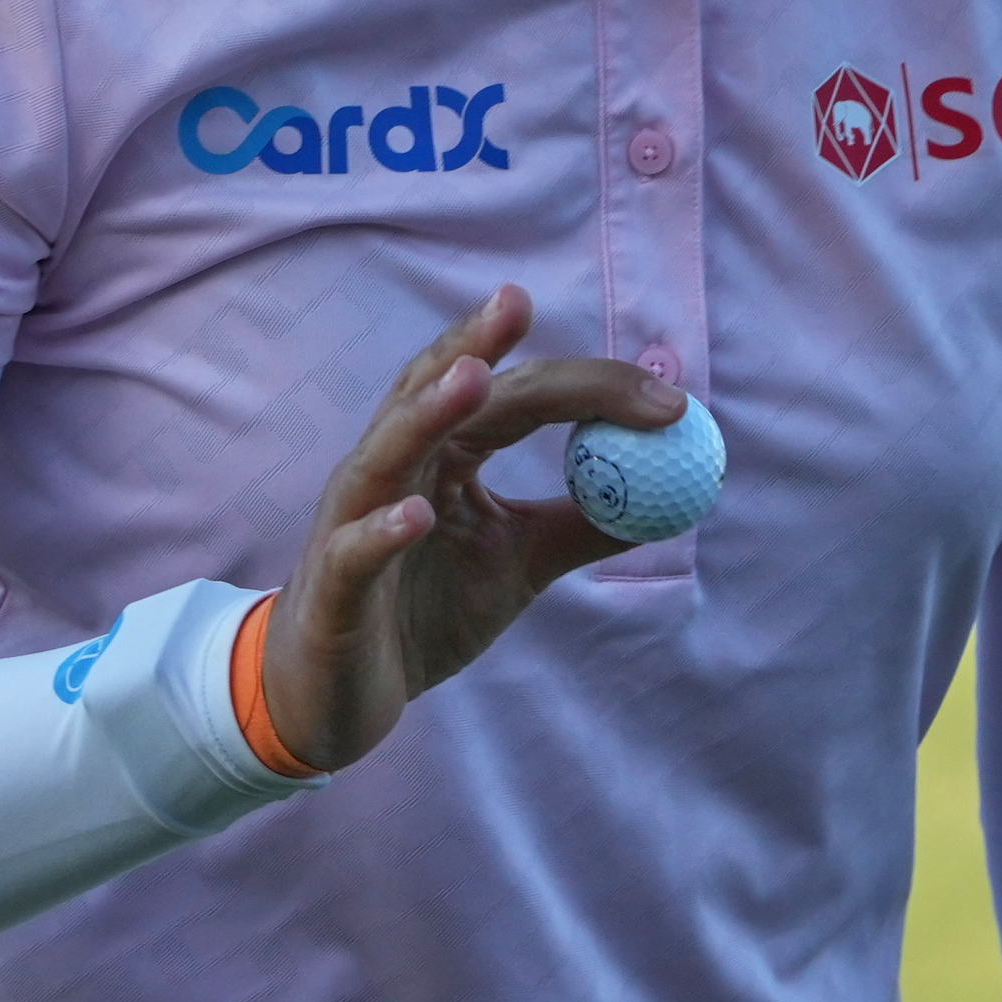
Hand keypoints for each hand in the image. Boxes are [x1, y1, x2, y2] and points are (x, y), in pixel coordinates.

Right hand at [255, 286, 685, 772]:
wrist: (339, 698)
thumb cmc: (422, 613)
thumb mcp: (519, 563)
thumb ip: (583, 523)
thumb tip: (669, 494)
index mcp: (441, 456)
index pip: (510, 397)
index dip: (583, 387)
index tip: (664, 396)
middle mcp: (391, 471)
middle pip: (435, 395)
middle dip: (477, 347)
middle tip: (517, 302)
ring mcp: (352, 524)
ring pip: (385, 455)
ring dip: (426, 414)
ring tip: (470, 378)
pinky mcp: (332, 589)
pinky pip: (355, 553)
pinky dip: (382, 530)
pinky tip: (415, 515)